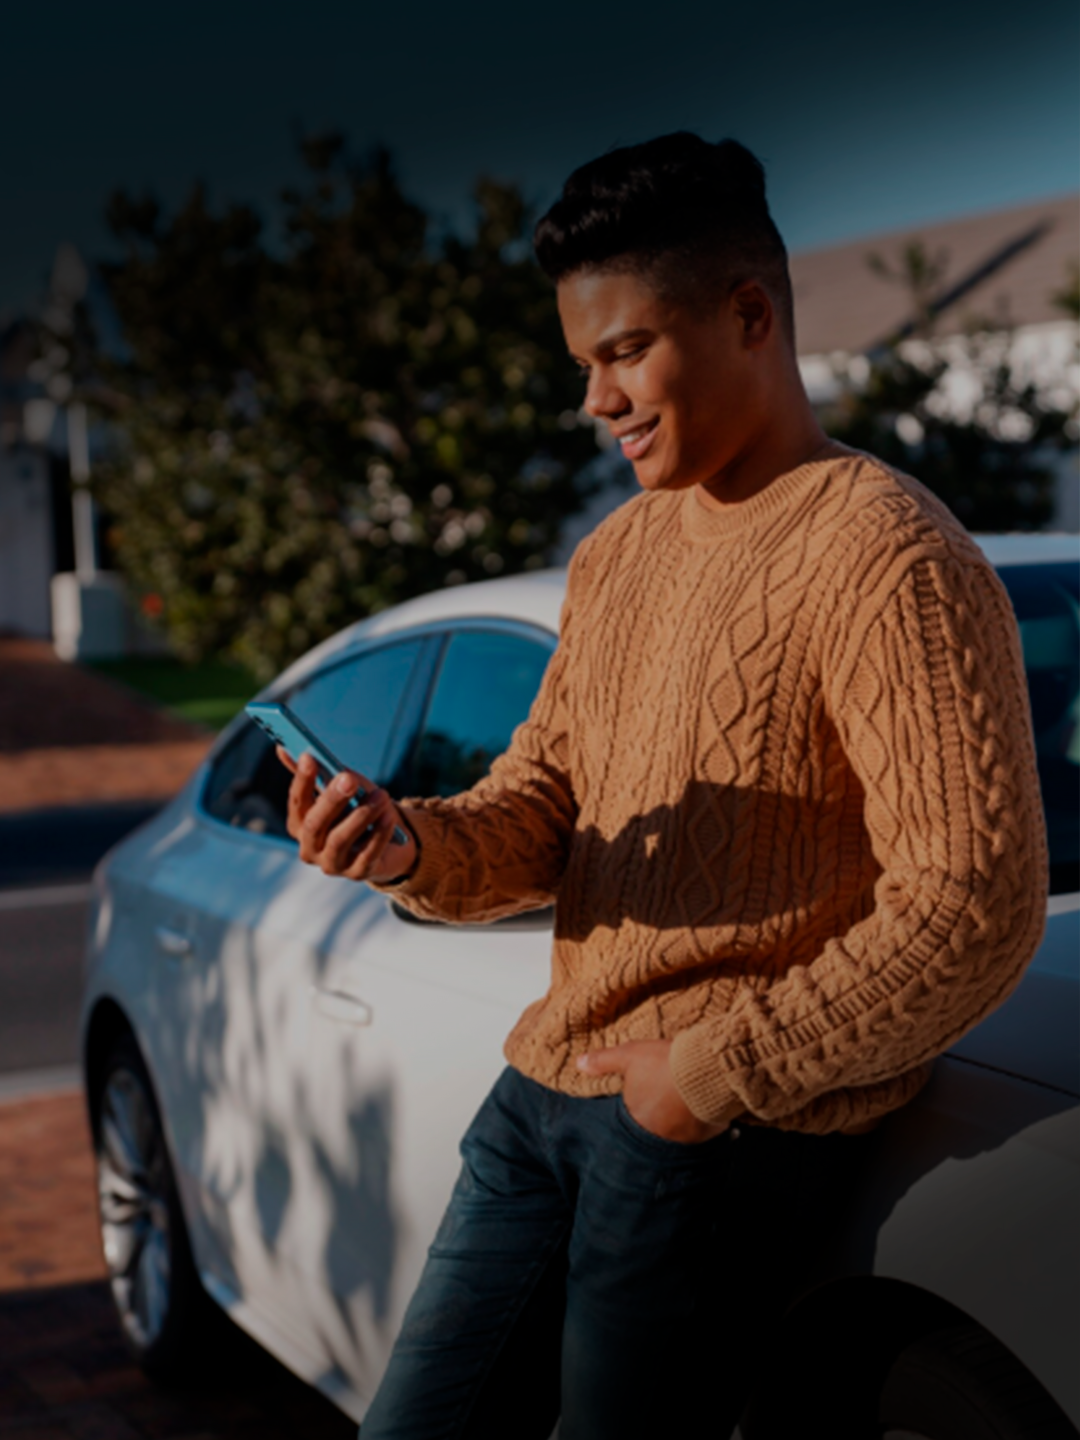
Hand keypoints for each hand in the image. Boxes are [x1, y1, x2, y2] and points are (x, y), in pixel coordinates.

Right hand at [277, 748, 417, 884]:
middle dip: (331, 799)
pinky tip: (390, 816)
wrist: (391, 844)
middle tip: (348, 778)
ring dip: (361, 814)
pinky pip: (368, 852)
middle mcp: (310, 849)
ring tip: (381, 794)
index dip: (302, 781)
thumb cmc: (359, 811)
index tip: (309, 757)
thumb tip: (284, 747)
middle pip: (314, 824)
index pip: (297, 803)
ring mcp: (332, 864)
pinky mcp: (358, 873)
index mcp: (300, 825)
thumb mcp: (341, 789)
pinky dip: (379, 832)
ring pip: (340, 839)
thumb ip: (318, 772)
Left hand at [577, 1039, 730, 1143]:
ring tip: (685, 1098)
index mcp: (637, 1118)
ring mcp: (684, 1137)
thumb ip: (603, 1062)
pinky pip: (702, 1132)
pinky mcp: (707, 1134)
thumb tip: (579, 1064)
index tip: (648, 1091)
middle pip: (656, 1126)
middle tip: (667, 1095)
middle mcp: (659, 1135)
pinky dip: (701, 1121)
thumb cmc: (664, 1062)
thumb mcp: (630, 1055)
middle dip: (660, 1113)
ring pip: (679, 1131)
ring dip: (680, 1118)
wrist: (705, 1068)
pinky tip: (703, 1104)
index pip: (633, 1117)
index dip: (640, 1102)